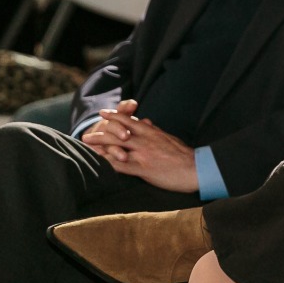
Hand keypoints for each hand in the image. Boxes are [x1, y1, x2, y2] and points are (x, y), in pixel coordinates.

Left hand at [80, 104, 197, 191]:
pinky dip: (108, 163)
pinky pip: (121, 166)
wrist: (196, 168)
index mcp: (152, 132)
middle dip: (100, 133)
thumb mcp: (169, 138)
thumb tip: (146, 122)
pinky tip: (98, 164)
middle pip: (118, 132)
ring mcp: (143, 154)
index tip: (103, 113)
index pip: (129, 120)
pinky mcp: (144, 169)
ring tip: (87, 146)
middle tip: (87, 134)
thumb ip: (155, 131)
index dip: (115, 116)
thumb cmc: (185, 155)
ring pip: (116, 146)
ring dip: (100, 146)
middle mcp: (145, 140)